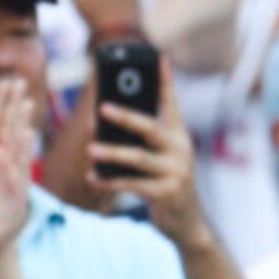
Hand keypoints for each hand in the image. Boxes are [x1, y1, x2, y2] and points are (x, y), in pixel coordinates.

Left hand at [89, 57, 203, 242]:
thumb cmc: (166, 183)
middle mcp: (181, 148)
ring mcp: (175, 170)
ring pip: (139, 158)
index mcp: (179, 135)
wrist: (187, 221)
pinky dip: (110, 180)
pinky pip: (133, 184)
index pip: (172, 102)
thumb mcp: (162, 158)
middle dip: (126, 117)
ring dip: (113, 153)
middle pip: (151, 128)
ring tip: (91, 149)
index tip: (157, 58)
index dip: (165, 81)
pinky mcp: (166, 192)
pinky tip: (92, 176)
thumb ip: (143, 141)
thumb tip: (104, 127)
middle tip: (102, 107)